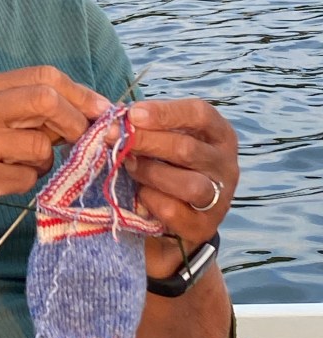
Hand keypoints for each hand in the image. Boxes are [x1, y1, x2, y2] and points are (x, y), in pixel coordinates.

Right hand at [0, 66, 111, 236]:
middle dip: (77, 123)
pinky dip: (25, 183)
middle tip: (87, 142)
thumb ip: (28, 111)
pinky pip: (25, 179)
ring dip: (45, 163)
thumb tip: (90, 113)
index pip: (44, 76)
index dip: (82, 94)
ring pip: (40, 146)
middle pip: (46, 99)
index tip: (104, 113)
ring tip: (23, 166)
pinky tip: (3, 182)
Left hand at [125, 98, 238, 275]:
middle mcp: (226, 164)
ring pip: (189, 184)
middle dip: (146, 141)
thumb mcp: (166, 137)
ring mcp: (221, 197)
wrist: (177, 215)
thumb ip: (150, 126)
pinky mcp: (205, 225)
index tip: (133, 114)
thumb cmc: (169, 162)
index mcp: (219, 134)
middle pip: (188, 149)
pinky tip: (139, 192)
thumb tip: (118, 119)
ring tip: (128, 164)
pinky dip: (151, 199)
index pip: (200, 114)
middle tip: (112, 136)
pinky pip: (174, 211)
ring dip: (150, 172)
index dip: (165, 112)